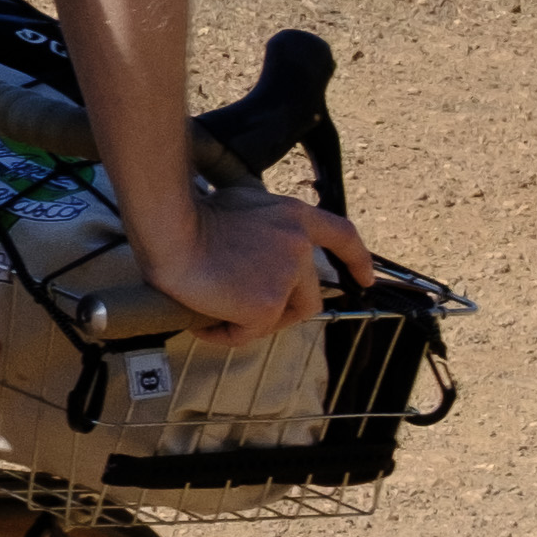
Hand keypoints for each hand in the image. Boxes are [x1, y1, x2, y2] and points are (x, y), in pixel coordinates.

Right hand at [129, 185, 338, 336]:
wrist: (171, 233)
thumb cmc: (190, 216)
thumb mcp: (239, 203)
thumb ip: (262, 222)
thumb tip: (252, 244)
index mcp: (294, 217)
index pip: (341, 236)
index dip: (356, 259)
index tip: (365, 278)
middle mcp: (298, 246)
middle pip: (307, 295)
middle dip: (282, 310)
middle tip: (246, 313)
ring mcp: (286, 277)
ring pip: (277, 318)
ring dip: (249, 321)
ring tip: (214, 312)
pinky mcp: (266, 305)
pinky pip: (248, 333)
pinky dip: (225, 333)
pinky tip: (203, 324)